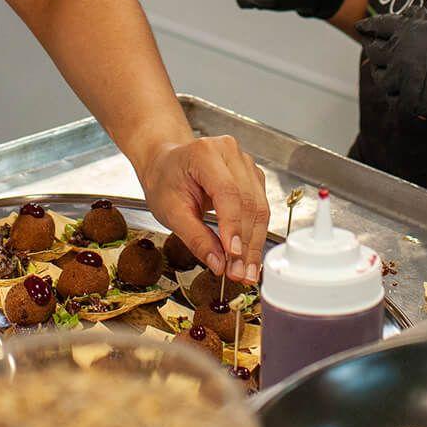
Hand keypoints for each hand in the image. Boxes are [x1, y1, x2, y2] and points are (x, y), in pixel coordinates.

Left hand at [139, 134, 268, 283]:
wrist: (166, 163)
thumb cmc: (165, 181)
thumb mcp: (170, 211)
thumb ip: (195, 237)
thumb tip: (218, 263)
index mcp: (205, 154)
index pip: (228, 193)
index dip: (233, 227)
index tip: (233, 256)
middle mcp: (230, 153)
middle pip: (248, 202)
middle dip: (246, 243)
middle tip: (240, 273)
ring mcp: (245, 163)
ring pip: (260, 208)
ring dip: (255, 243)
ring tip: (247, 271)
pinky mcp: (253, 176)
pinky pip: (261, 207)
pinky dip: (256, 234)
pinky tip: (250, 255)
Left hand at [357, 12, 426, 138]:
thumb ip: (423, 18)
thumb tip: (408, 13)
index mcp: (407, 30)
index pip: (378, 25)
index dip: (368, 26)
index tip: (361, 27)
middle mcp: (399, 53)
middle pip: (373, 52)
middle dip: (374, 50)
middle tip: (374, 50)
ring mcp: (403, 79)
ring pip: (379, 78)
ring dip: (382, 74)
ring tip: (386, 73)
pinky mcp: (410, 101)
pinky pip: (393, 99)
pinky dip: (395, 96)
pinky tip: (399, 93)